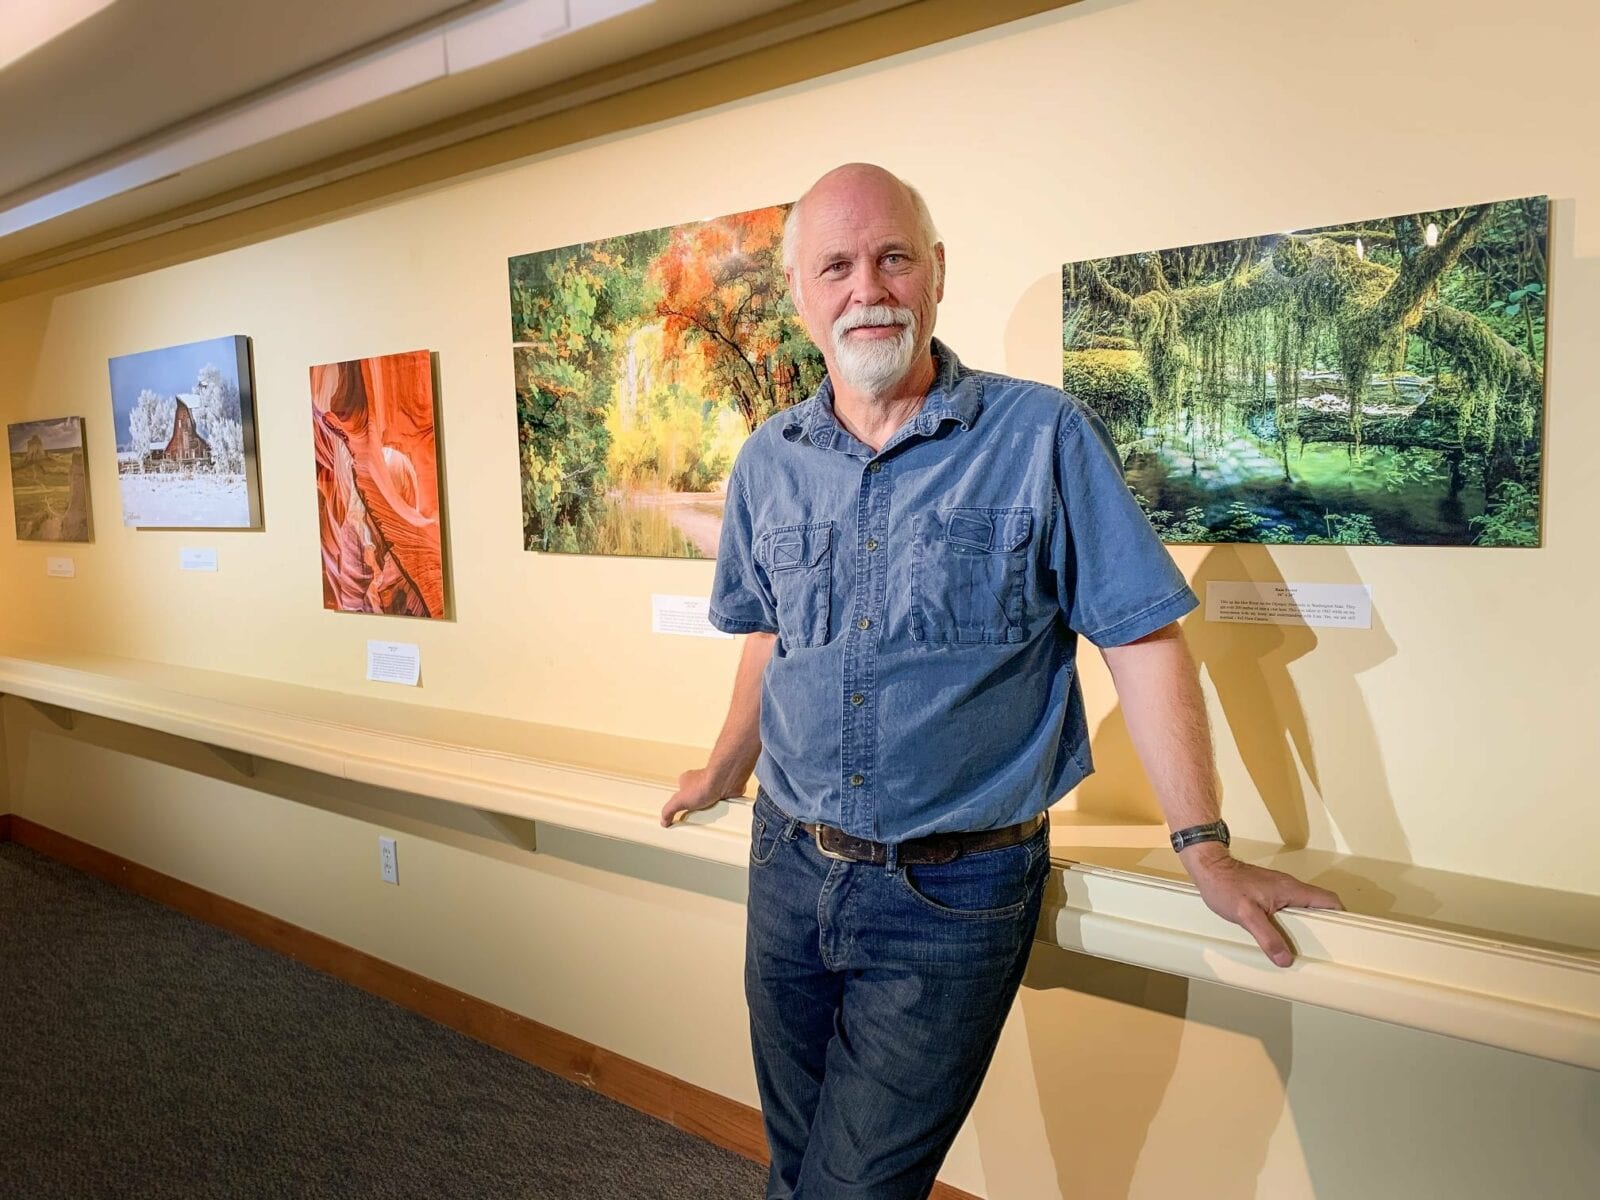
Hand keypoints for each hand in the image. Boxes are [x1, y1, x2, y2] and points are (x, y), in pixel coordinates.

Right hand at [660, 766, 742, 827]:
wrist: (724, 782)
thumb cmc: (705, 784)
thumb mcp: (679, 800)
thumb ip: (669, 810)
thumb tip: (663, 820)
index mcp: (687, 780)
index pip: (680, 794)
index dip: (680, 805)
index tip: (680, 813)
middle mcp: (700, 782)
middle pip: (695, 799)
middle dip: (696, 809)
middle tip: (696, 816)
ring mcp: (713, 787)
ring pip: (709, 803)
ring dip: (709, 810)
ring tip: (709, 816)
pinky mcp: (724, 793)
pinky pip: (721, 804)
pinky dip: (721, 809)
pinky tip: (719, 813)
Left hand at [1181, 846, 1343, 966]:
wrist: (1208, 868)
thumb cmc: (1225, 886)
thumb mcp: (1247, 915)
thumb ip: (1268, 937)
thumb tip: (1286, 959)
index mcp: (1292, 890)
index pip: (1328, 900)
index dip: (1340, 917)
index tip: (1343, 937)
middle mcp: (1290, 888)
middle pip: (1319, 907)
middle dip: (1324, 928)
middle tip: (1322, 951)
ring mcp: (1279, 890)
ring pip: (1303, 909)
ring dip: (1306, 927)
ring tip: (1303, 950)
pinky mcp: (1269, 893)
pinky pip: (1289, 909)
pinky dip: (1291, 924)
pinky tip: (1282, 938)